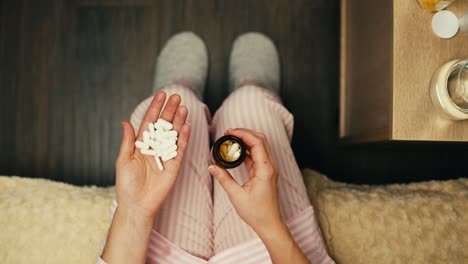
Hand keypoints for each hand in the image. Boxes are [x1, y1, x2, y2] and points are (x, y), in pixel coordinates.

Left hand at [116, 91, 190, 219]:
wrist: (137, 204)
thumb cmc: (127, 184)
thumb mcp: (123, 160)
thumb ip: (128, 141)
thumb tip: (126, 122)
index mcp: (141, 144)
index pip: (149, 122)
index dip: (155, 108)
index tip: (161, 95)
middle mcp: (154, 147)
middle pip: (164, 125)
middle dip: (170, 110)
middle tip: (177, 96)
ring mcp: (165, 155)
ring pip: (174, 134)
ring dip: (179, 121)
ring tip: (183, 107)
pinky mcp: (174, 165)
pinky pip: (180, 149)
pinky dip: (183, 138)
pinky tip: (186, 126)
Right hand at [208, 128, 281, 233]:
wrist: (269, 223)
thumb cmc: (257, 212)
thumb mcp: (236, 196)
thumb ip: (224, 179)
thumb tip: (212, 167)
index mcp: (266, 169)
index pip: (257, 142)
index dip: (242, 133)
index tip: (229, 132)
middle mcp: (270, 166)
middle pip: (261, 139)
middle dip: (245, 133)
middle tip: (228, 132)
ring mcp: (269, 168)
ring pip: (260, 145)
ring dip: (247, 139)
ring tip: (230, 139)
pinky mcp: (266, 172)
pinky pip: (257, 155)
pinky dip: (247, 150)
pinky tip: (235, 151)